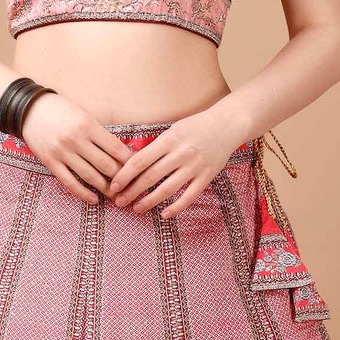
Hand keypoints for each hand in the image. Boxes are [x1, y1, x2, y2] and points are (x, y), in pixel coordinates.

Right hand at [17, 92, 135, 202]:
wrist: (30, 110)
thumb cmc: (61, 110)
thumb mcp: (84, 115)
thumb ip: (100, 133)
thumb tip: (121, 154)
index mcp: (88, 125)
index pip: (116, 148)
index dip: (129, 161)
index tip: (137, 169)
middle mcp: (76, 140)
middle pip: (106, 165)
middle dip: (120, 178)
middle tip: (129, 186)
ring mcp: (62, 152)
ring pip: (90, 176)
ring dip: (105, 188)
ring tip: (115, 195)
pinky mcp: (50, 162)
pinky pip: (70, 182)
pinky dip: (84, 194)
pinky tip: (94, 199)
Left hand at [106, 101, 250, 218]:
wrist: (227, 125)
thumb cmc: (195, 127)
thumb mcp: (172, 131)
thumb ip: (155, 148)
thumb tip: (130, 166)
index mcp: (168, 139)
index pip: (140, 161)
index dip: (124, 176)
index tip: (113, 186)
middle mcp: (181, 153)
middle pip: (150, 177)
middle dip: (132, 191)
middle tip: (119, 202)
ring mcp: (195, 166)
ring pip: (167, 189)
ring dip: (149, 202)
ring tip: (136, 209)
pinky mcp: (207, 177)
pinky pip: (188, 197)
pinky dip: (175, 208)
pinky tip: (163, 215)